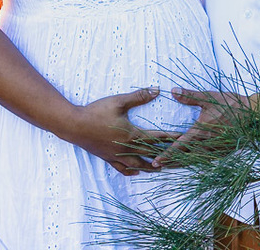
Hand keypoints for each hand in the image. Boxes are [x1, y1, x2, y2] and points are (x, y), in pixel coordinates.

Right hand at [60, 87, 179, 175]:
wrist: (74, 125)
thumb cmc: (96, 112)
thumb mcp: (118, 101)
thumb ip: (139, 96)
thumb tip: (157, 89)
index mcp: (132, 135)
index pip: (158, 138)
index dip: (173, 139)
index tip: (185, 140)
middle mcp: (127, 148)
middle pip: (152, 155)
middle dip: (166, 156)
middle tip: (179, 159)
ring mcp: (117, 156)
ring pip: (139, 165)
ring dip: (152, 166)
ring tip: (162, 167)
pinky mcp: (108, 158)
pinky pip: (123, 169)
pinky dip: (132, 170)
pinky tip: (136, 170)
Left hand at [151, 88, 252, 167]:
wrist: (254, 115)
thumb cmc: (232, 105)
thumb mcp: (209, 98)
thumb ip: (189, 96)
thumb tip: (172, 91)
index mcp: (200, 131)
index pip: (179, 146)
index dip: (167, 154)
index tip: (156, 161)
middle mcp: (207, 144)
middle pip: (184, 157)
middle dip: (170, 163)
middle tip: (156, 167)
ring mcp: (216, 150)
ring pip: (195, 160)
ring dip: (182, 163)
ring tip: (170, 167)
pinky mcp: (224, 152)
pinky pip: (207, 159)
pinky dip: (197, 162)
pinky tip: (192, 162)